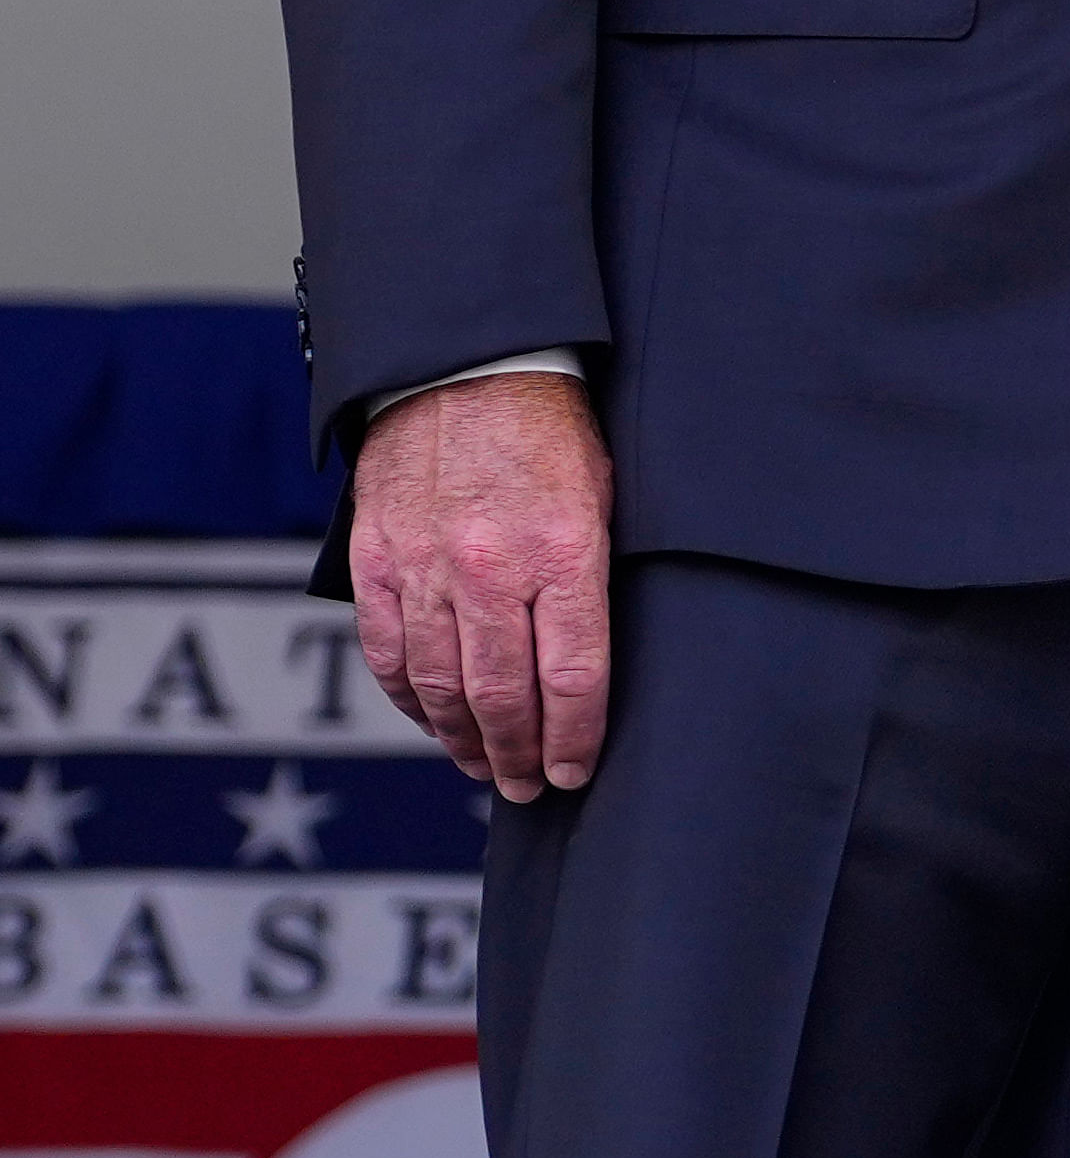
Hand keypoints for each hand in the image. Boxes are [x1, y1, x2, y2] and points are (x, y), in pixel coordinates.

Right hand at [348, 371, 615, 802]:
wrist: (463, 370)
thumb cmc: (551, 433)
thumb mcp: (604, 496)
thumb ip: (594, 577)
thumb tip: (595, 661)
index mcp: (563, 552)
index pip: (572, 676)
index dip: (574, 737)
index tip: (575, 771)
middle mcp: (490, 568)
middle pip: (502, 695)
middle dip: (519, 754)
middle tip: (529, 787)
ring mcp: (425, 569)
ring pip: (441, 686)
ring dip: (464, 740)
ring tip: (487, 767)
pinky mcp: (377, 564)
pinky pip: (391, 653)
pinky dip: (412, 699)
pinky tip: (433, 721)